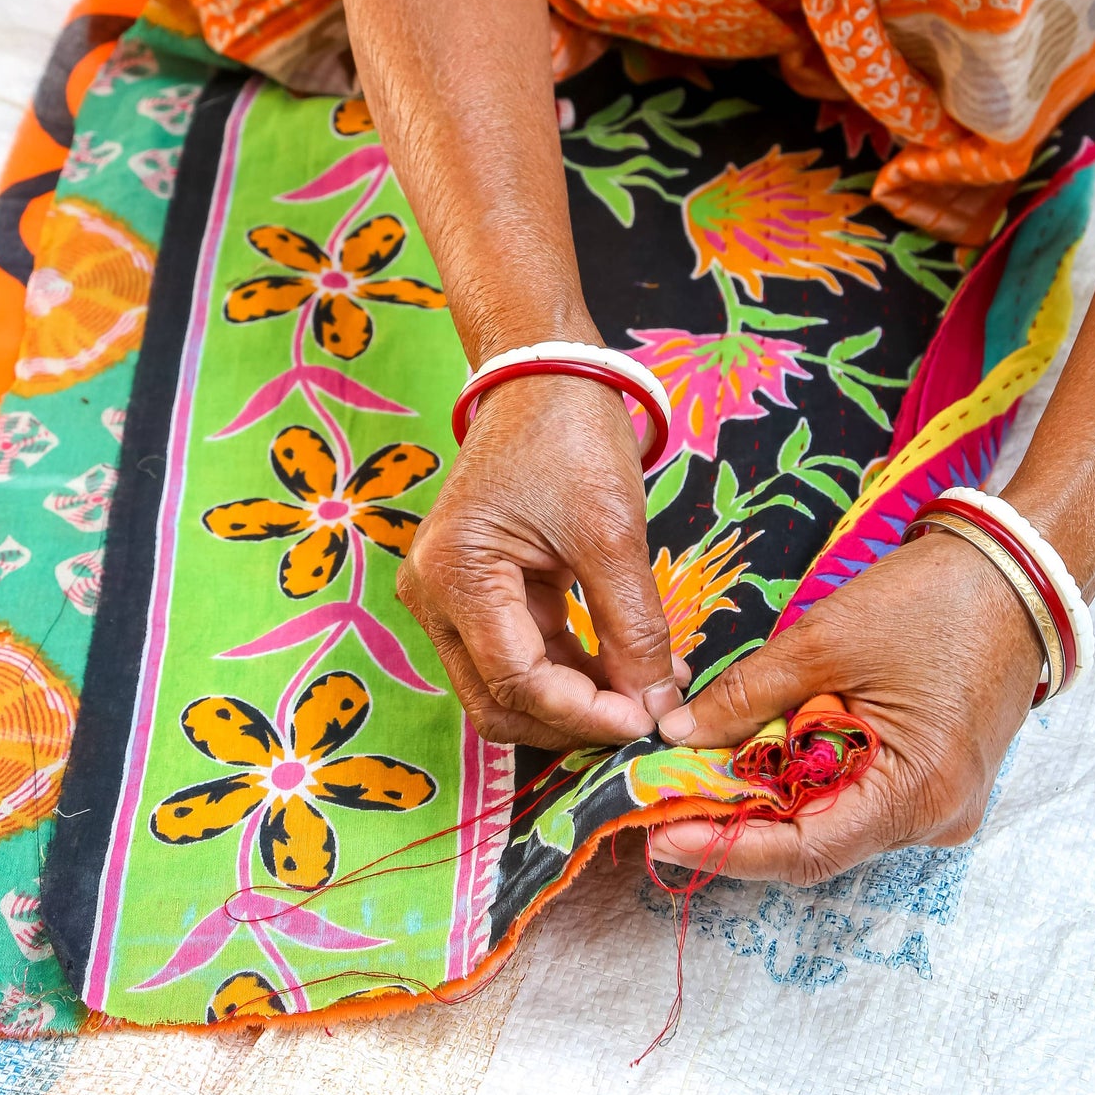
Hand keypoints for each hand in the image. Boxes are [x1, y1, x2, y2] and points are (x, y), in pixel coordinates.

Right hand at [398, 374, 688, 747]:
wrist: (544, 374)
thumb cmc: (569, 436)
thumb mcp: (611, 534)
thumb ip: (634, 627)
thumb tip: (659, 705)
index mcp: (456, 574)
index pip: (516, 681)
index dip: (583, 713)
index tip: (645, 721)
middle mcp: (435, 595)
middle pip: (499, 700)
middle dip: (574, 720)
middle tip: (646, 717)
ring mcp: (451, 596)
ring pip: (510, 686)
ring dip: (579, 699)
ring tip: (652, 689)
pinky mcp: (479, 591)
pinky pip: (522, 653)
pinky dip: (574, 669)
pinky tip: (631, 666)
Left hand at [649, 530, 1044, 882]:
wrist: (1018, 573)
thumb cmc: (933, 601)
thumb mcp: (826, 640)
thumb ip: (748, 694)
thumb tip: (680, 733)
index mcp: (917, 794)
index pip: (806, 851)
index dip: (728, 847)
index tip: (661, 834)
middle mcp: (935, 820)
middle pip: (818, 841)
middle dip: (740, 820)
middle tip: (666, 797)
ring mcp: (941, 804)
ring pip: (835, 819)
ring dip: (771, 797)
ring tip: (701, 771)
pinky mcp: (937, 780)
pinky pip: (860, 795)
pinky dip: (808, 778)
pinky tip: (762, 753)